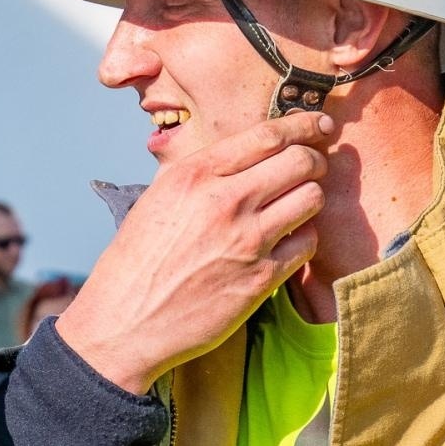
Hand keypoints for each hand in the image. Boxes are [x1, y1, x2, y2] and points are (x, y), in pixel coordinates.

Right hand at [57, 110, 331, 393]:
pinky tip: (289, 241)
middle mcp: (224, 202)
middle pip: (300, 162)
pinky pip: (307, 243)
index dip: (303, 125)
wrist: (125, 321)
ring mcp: (246, 241)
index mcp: (195, 174)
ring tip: (297, 205)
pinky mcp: (260, 279)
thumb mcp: (161, 196)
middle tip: (313, 167)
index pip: (267, 135)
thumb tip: (247, 151)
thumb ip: (204, 171)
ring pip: (311, 198)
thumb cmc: (138, 259)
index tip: (319, 124)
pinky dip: (304, 238)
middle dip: (314, 160)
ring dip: (311, 197)